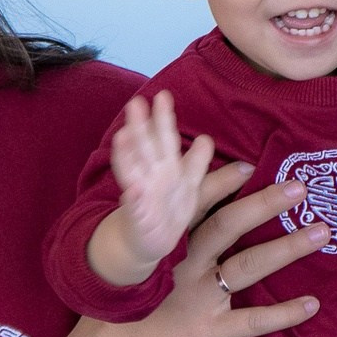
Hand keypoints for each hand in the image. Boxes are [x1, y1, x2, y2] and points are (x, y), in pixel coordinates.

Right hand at [43, 165, 330, 336]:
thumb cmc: (109, 317)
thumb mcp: (125, 272)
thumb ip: (151, 246)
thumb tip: (163, 220)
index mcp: (163, 247)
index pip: (195, 205)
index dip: (221, 182)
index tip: (248, 163)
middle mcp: (182, 266)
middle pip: (229, 225)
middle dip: (266, 203)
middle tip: (300, 188)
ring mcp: (197, 299)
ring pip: (249, 266)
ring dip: (288, 247)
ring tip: (321, 232)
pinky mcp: (207, 332)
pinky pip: (252, 321)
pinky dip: (283, 314)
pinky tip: (311, 305)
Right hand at [99, 92, 210, 279]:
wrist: (148, 241)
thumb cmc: (169, 209)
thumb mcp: (191, 187)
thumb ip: (200, 164)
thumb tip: (213, 141)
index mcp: (166, 166)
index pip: (165, 138)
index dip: (164, 118)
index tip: (163, 95)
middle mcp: (151, 175)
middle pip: (146, 147)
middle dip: (140, 126)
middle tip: (137, 102)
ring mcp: (142, 193)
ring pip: (133, 170)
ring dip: (127, 154)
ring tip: (122, 136)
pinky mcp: (138, 215)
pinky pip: (134, 205)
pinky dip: (132, 198)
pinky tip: (131, 190)